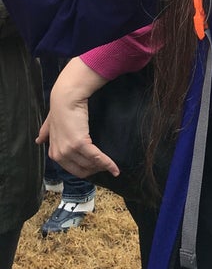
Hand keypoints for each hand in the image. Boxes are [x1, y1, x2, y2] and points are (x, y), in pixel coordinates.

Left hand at [36, 58, 119, 178]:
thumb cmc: (60, 108)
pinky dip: (107, 164)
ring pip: (90, 164)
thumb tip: (38, 140)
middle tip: (106, 166)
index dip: (85, 170)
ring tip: (113, 166)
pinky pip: (96, 157)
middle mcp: (60, 155)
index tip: (96, 167)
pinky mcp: (80, 144)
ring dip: (102, 167)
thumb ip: (45, 132)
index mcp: (54, 153)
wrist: (66, 97)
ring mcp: (69, 150)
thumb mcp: (50, 123)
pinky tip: (115, 168)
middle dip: (95, 170)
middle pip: (81, 170)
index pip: (72, 169)